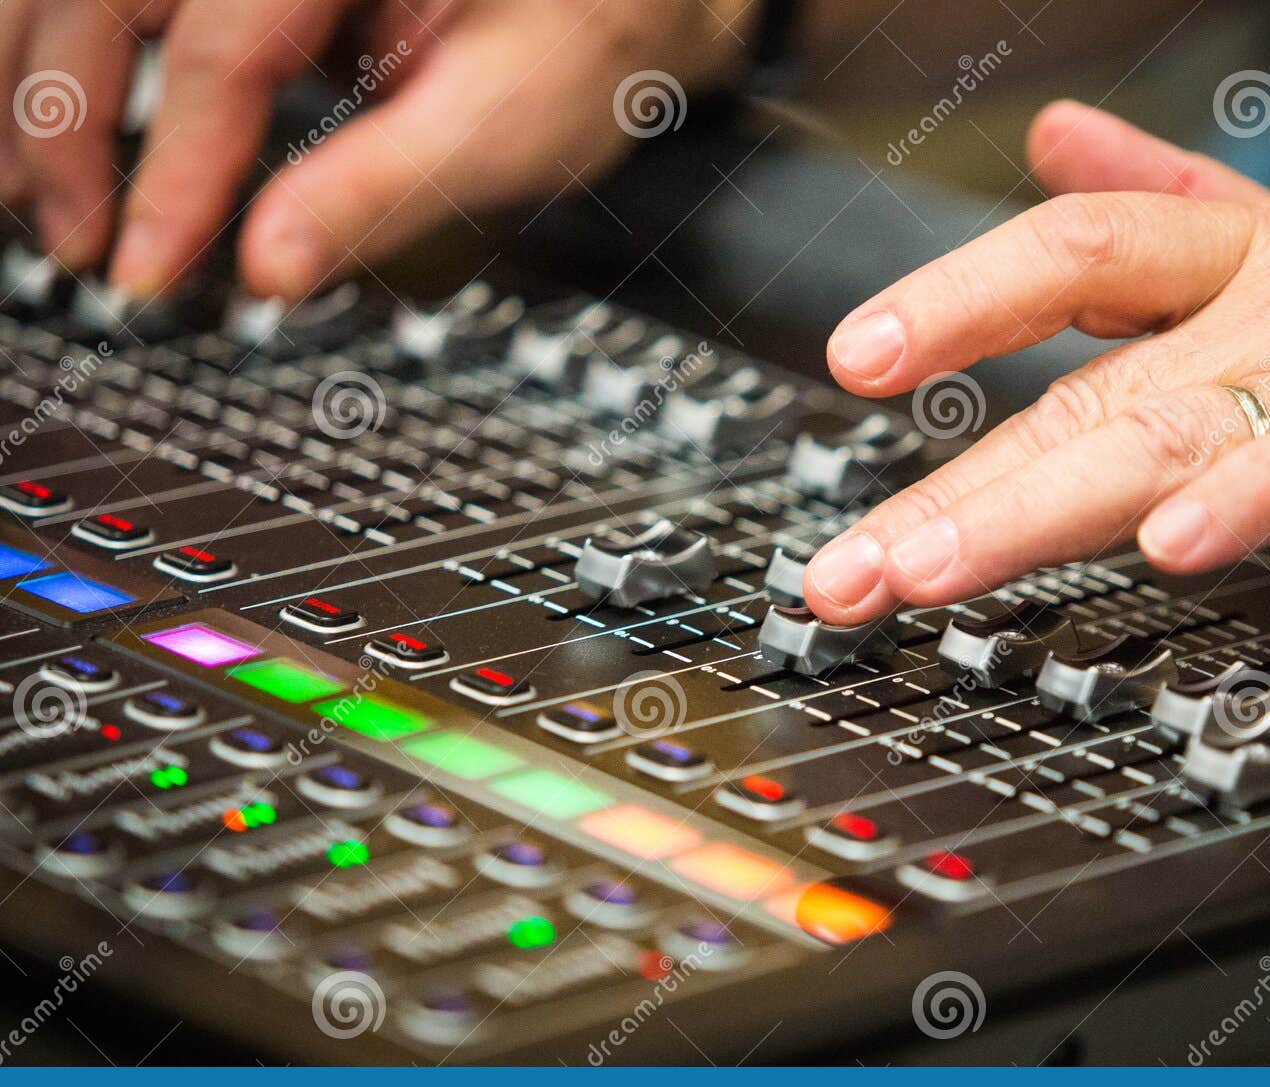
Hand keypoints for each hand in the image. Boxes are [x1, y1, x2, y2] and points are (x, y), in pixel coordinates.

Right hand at [1, 0, 751, 296]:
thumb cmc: (603, 25)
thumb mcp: (510, 120)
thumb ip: (382, 187)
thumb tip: (269, 268)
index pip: (221, 48)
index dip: (171, 169)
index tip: (144, 268)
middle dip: (65, 122)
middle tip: (72, 245)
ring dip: (42, 80)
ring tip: (35, 196)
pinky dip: (82, 50)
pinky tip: (66, 122)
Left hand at [804, 101, 1269, 644]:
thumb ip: (1167, 208)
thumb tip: (1059, 142)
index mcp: (1240, 263)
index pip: (1072, 253)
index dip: (955, 296)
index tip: (852, 355)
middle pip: (1081, 383)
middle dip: (949, 480)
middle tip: (844, 566)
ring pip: (1161, 432)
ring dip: (1029, 508)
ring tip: (924, 572)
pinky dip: (1241, 505)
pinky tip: (1168, 548)